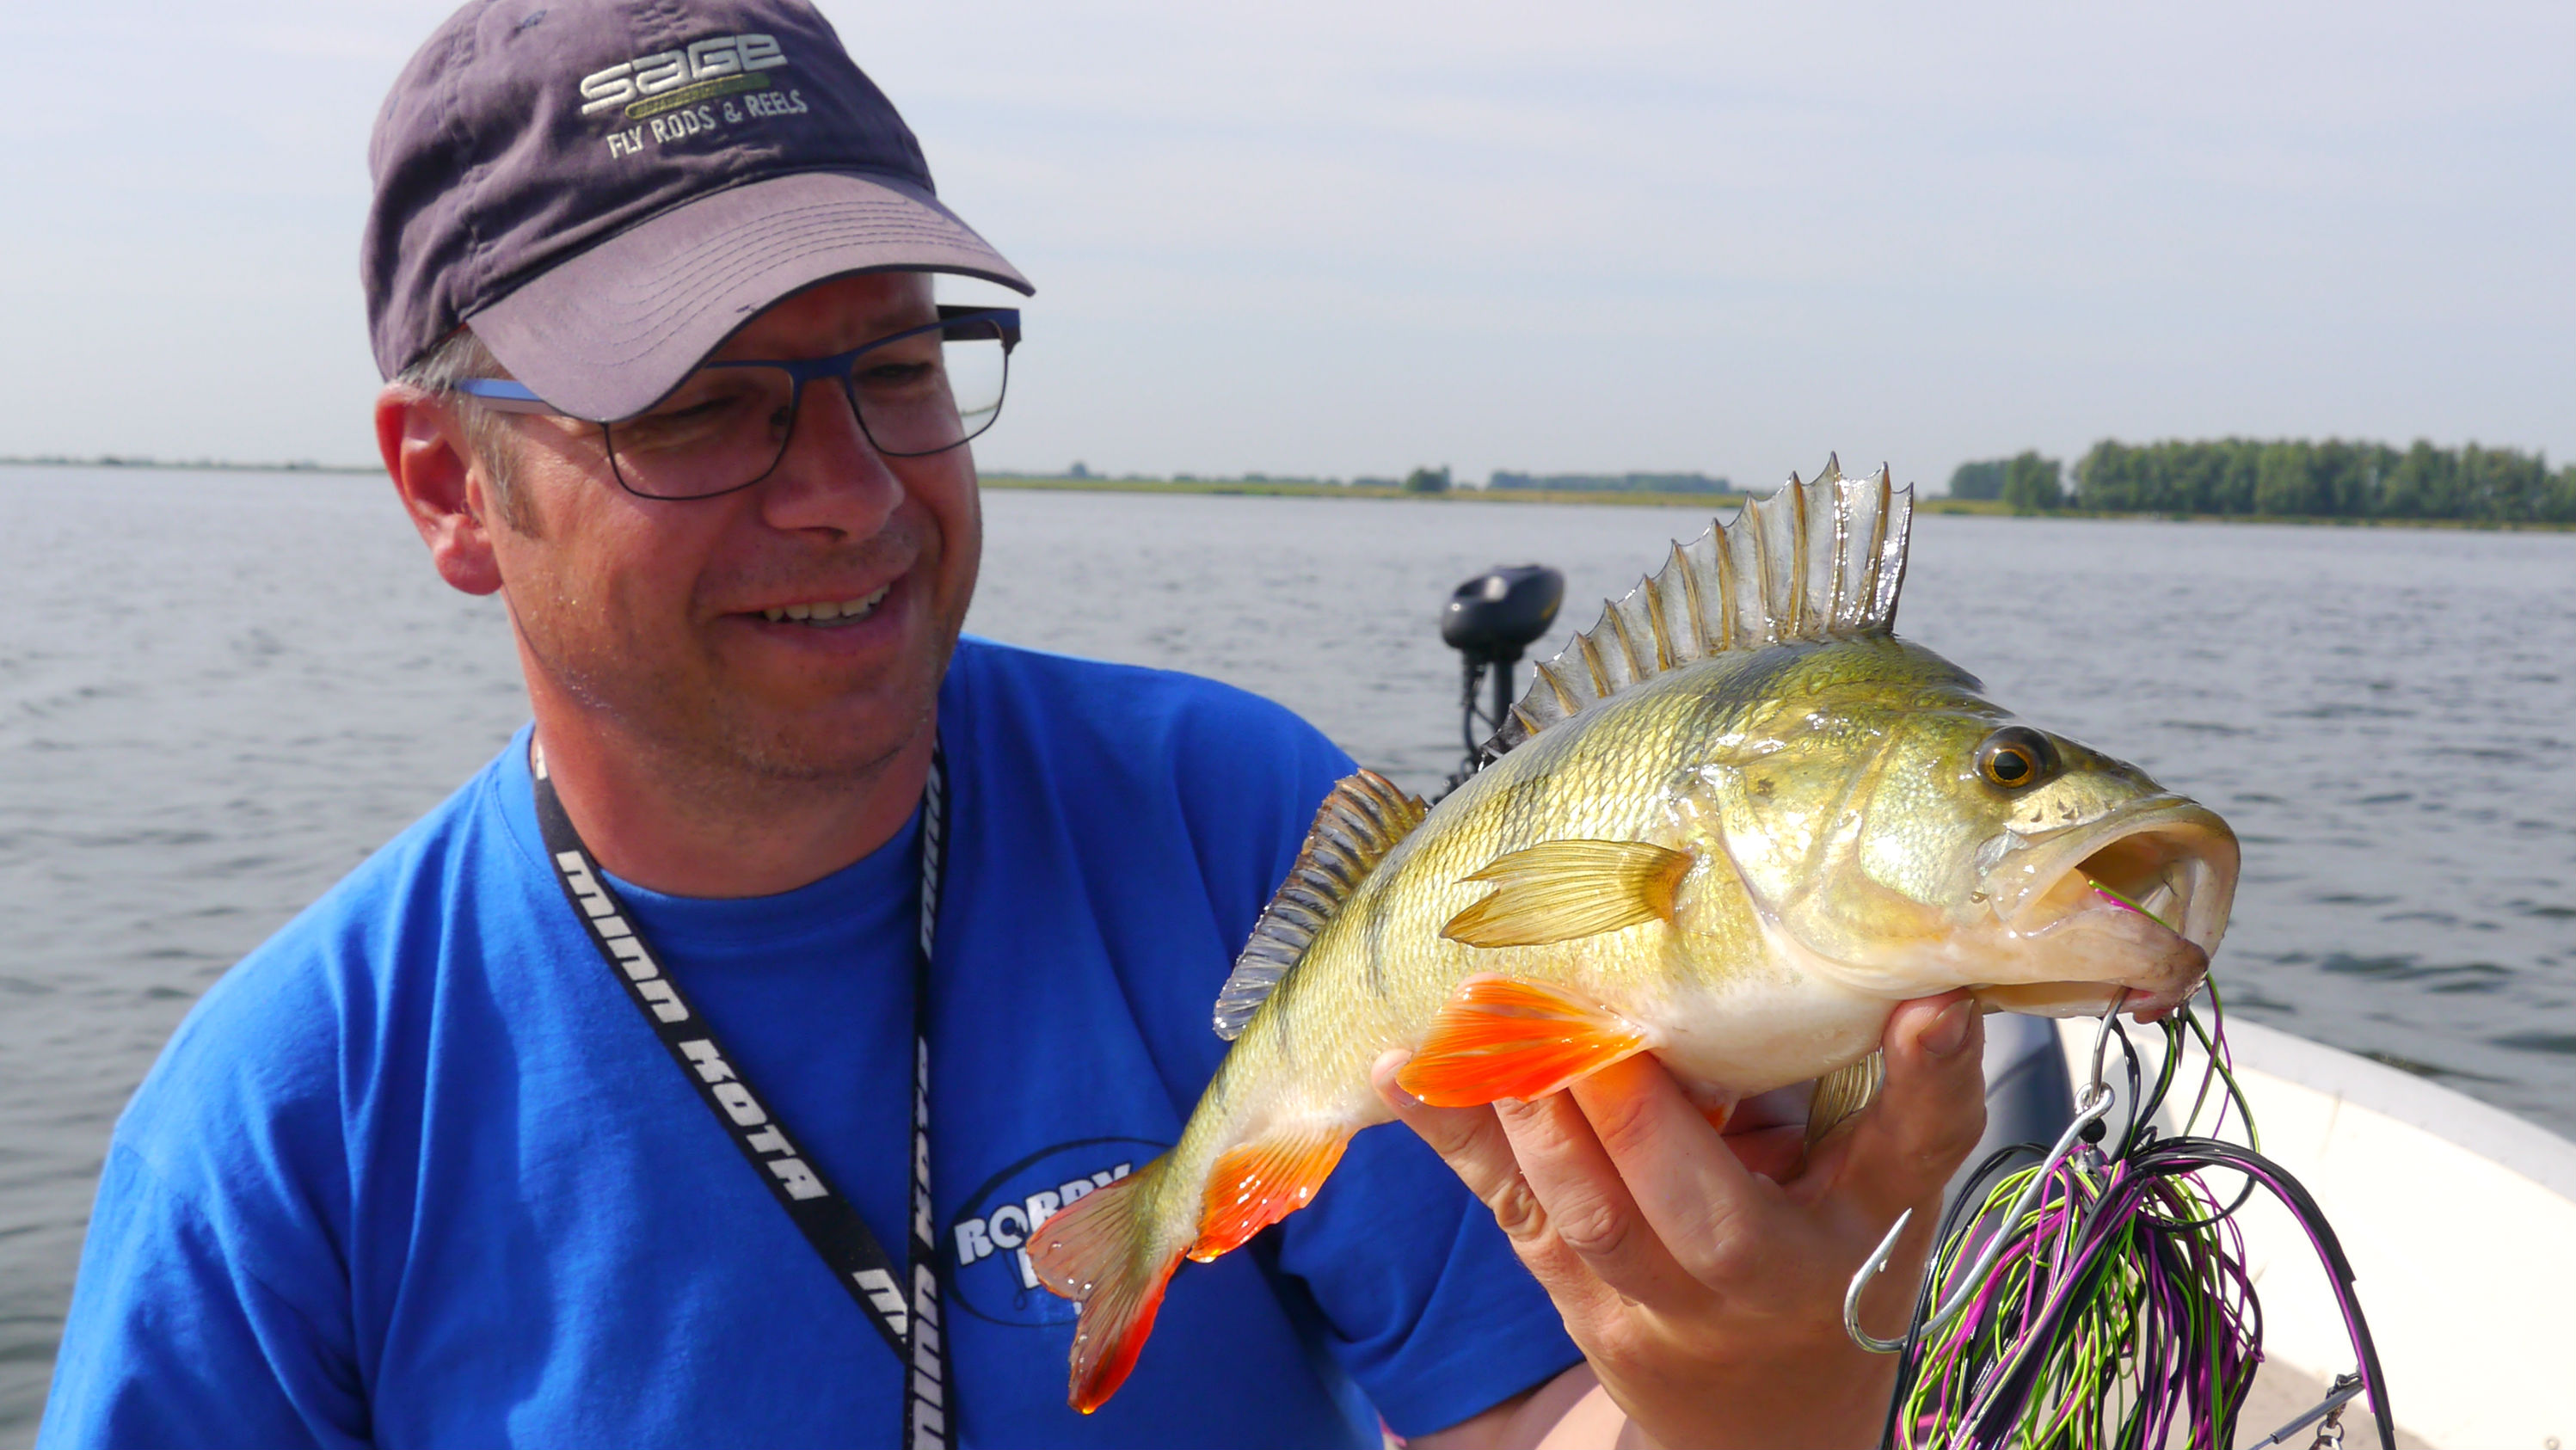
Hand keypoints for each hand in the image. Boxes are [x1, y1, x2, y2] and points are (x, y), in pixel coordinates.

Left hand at [1375, 992, 1987, 1449]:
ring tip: (1483, 1002)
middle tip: (1585, 993)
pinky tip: (1398, 1065)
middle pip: (1700, 1210)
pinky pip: (1507, 1210)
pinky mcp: (1574, 1298)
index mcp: (1857, 1236)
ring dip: (1527, 1104)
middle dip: (1633, 1102)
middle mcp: (1758, 1284)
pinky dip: (1451, 1132)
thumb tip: (1914, 987)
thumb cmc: (1835, 1261)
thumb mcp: (1885, 1191)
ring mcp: (1653, 1304)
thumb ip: (1896, 1100)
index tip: (1929, 1008)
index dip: (1920, 1086)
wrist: (1766, 1417)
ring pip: (1583, 1215)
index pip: (1905, 1158)